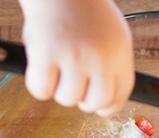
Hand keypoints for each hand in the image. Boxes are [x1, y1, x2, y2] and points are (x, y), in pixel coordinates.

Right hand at [18, 0, 132, 116]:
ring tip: (56, 65)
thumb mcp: (111, 33)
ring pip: (67, 99)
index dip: (108, 105)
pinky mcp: (47, 55)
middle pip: (95, 103)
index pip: (121, 94)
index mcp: (119, 52)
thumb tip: (105, 96)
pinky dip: (37, 84)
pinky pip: (41, 90)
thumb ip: (111, 63)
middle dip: (82, 100)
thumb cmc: (82, 8)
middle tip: (72, 83)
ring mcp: (74, 57)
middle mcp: (100, 57)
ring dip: (58, 88)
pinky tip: (41, 66)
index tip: (99, 107)